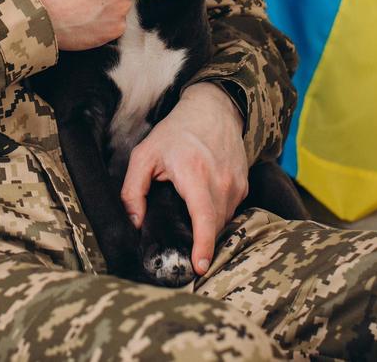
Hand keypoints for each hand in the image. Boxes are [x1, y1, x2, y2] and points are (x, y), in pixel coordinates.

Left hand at [120, 82, 248, 275]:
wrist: (213, 109)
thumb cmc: (176, 132)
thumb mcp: (144, 155)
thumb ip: (133, 190)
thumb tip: (134, 222)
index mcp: (195, 174)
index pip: (204, 218)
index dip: (203, 245)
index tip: (200, 267)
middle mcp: (221, 180)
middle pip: (213, 226)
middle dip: (199, 241)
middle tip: (182, 248)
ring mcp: (236, 183)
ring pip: (224, 221)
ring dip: (208, 227)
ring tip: (190, 220)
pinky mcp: (244, 185)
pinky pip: (231, 211)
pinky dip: (217, 215)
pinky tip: (203, 206)